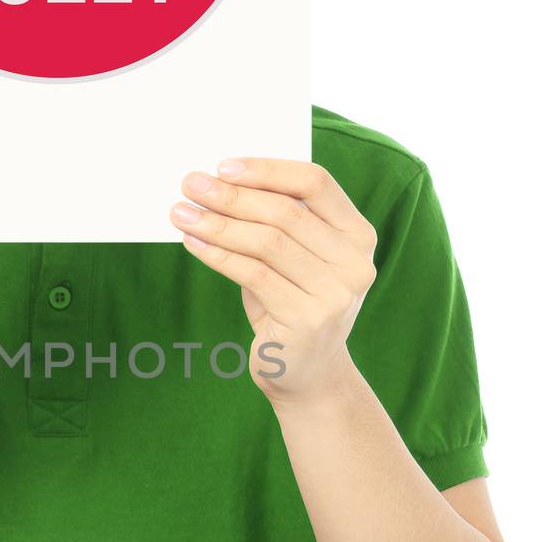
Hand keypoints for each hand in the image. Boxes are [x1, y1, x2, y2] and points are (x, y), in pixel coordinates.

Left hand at [170, 157, 377, 405]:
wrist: (308, 375)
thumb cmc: (292, 304)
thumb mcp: (293, 260)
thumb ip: (275, 223)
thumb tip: (217, 184)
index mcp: (358, 235)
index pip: (316, 183)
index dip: (268, 169)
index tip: (223, 166)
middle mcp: (355, 262)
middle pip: (286, 212)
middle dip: (232, 195)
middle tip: (190, 184)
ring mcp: (336, 293)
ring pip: (267, 242)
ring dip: (218, 224)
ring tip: (182, 213)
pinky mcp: (307, 320)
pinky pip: (253, 275)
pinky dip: (218, 255)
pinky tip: (193, 243)